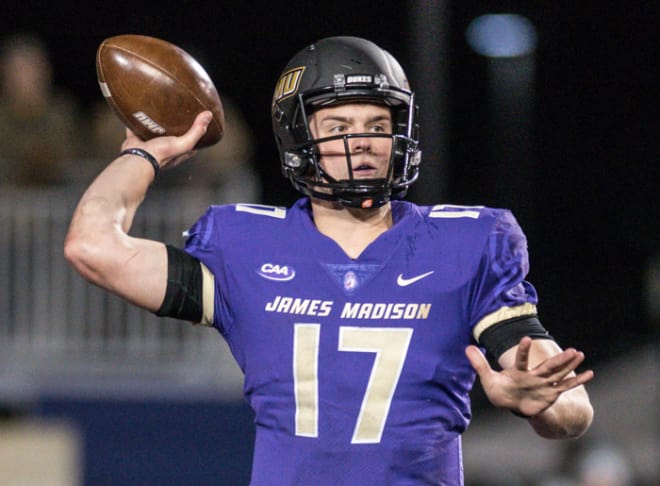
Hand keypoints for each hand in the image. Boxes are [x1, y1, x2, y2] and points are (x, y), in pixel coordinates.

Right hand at [120, 111, 212, 169]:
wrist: (138, 157)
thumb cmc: (162, 154)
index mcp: (179, 152)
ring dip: (158, 124)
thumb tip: (208, 115)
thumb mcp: (184, 143)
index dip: (197, 133)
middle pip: (174, 136)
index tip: (199, 121)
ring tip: (161, 110)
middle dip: (176, 127)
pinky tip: (139, 112)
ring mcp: (151, 145)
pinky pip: (137, 129)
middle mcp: (166, 149)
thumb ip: (196, 131)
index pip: (192, 143)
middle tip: (179, 113)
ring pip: (155, 132)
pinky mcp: (137, 140)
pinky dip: (138, 122)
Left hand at [465, 337, 593, 416]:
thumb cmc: (501, 391)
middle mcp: (534, 376)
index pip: (521, 360)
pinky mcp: (550, 393)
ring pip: (559, 374)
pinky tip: (589, 373)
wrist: (513, 405)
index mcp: (519, 371)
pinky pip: (565, 386)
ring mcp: (544, 384)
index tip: (526, 339)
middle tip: (572, 348)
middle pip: (548, 366)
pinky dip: (577, 380)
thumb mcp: (488, 379)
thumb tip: (466, 347)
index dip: (523, 350)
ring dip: (569, 365)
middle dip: (560, 359)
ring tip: (580, 354)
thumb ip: (479, 363)